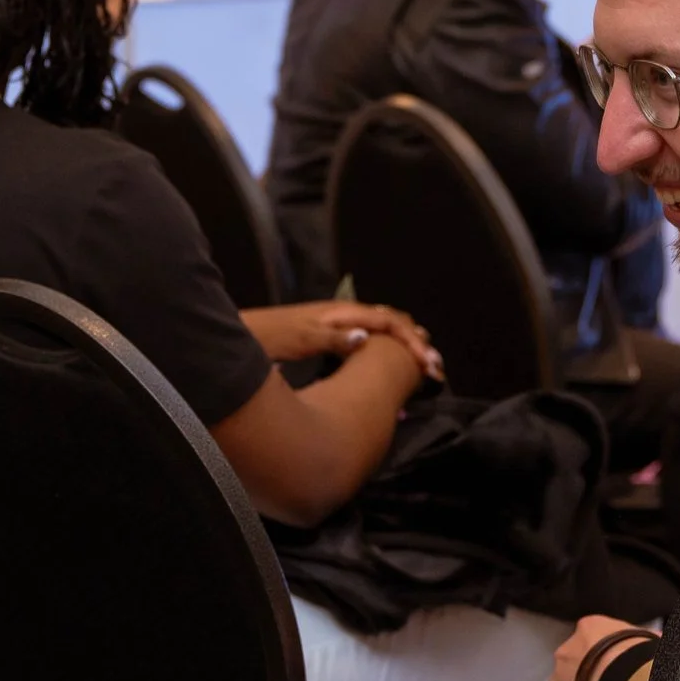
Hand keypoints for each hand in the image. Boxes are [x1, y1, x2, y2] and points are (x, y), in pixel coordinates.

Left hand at [240, 302, 443, 378]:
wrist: (244, 332)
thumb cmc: (269, 335)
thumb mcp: (300, 338)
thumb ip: (331, 338)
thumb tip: (364, 338)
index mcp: (341, 314)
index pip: (390, 322)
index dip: (412, 342)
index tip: (429, 364)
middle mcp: (343, 314)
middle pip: (390, 320)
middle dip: (415, 341)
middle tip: (436, 366)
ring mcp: (336, 323)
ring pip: (381, 327)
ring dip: (404, 342)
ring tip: (423, 359)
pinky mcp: (328, 333)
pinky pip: (368, 335)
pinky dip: (386, 345)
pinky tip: (388, 358)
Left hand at [549, 615, 646, 680]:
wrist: (624, 679)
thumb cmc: (639, 654)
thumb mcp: (645, 639)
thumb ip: (642, 640)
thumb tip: (656, 640)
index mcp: (589, 628)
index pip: (591, 640)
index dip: (604, 655)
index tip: (616, 668)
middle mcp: (566, 650)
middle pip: (574, 664)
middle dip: (588, 676)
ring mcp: (557, 677)